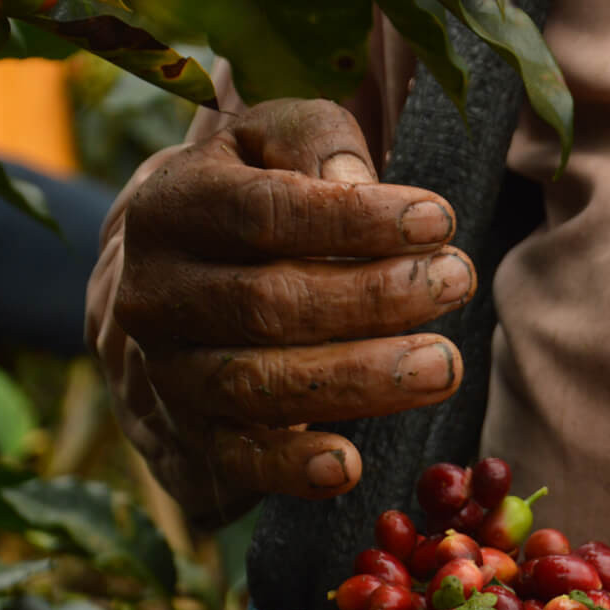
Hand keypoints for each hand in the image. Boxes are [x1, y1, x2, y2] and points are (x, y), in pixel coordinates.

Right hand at [110, 98, 474, 521]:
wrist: (173, 271)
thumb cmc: (247, 191)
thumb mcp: (271, 141)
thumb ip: (314, 144)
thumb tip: (356, 187)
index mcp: (169, 206)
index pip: (264, 214)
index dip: (353, 221)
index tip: (437, 221)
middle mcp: (153, 293)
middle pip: (266, 304)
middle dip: (374, 299)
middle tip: (456, 283)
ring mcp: (164, 370)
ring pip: (255, 385)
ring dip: (357, 381)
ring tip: (443, 366)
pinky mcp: (187, 433)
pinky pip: (234, 459)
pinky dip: (289, 468)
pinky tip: (348, 466)